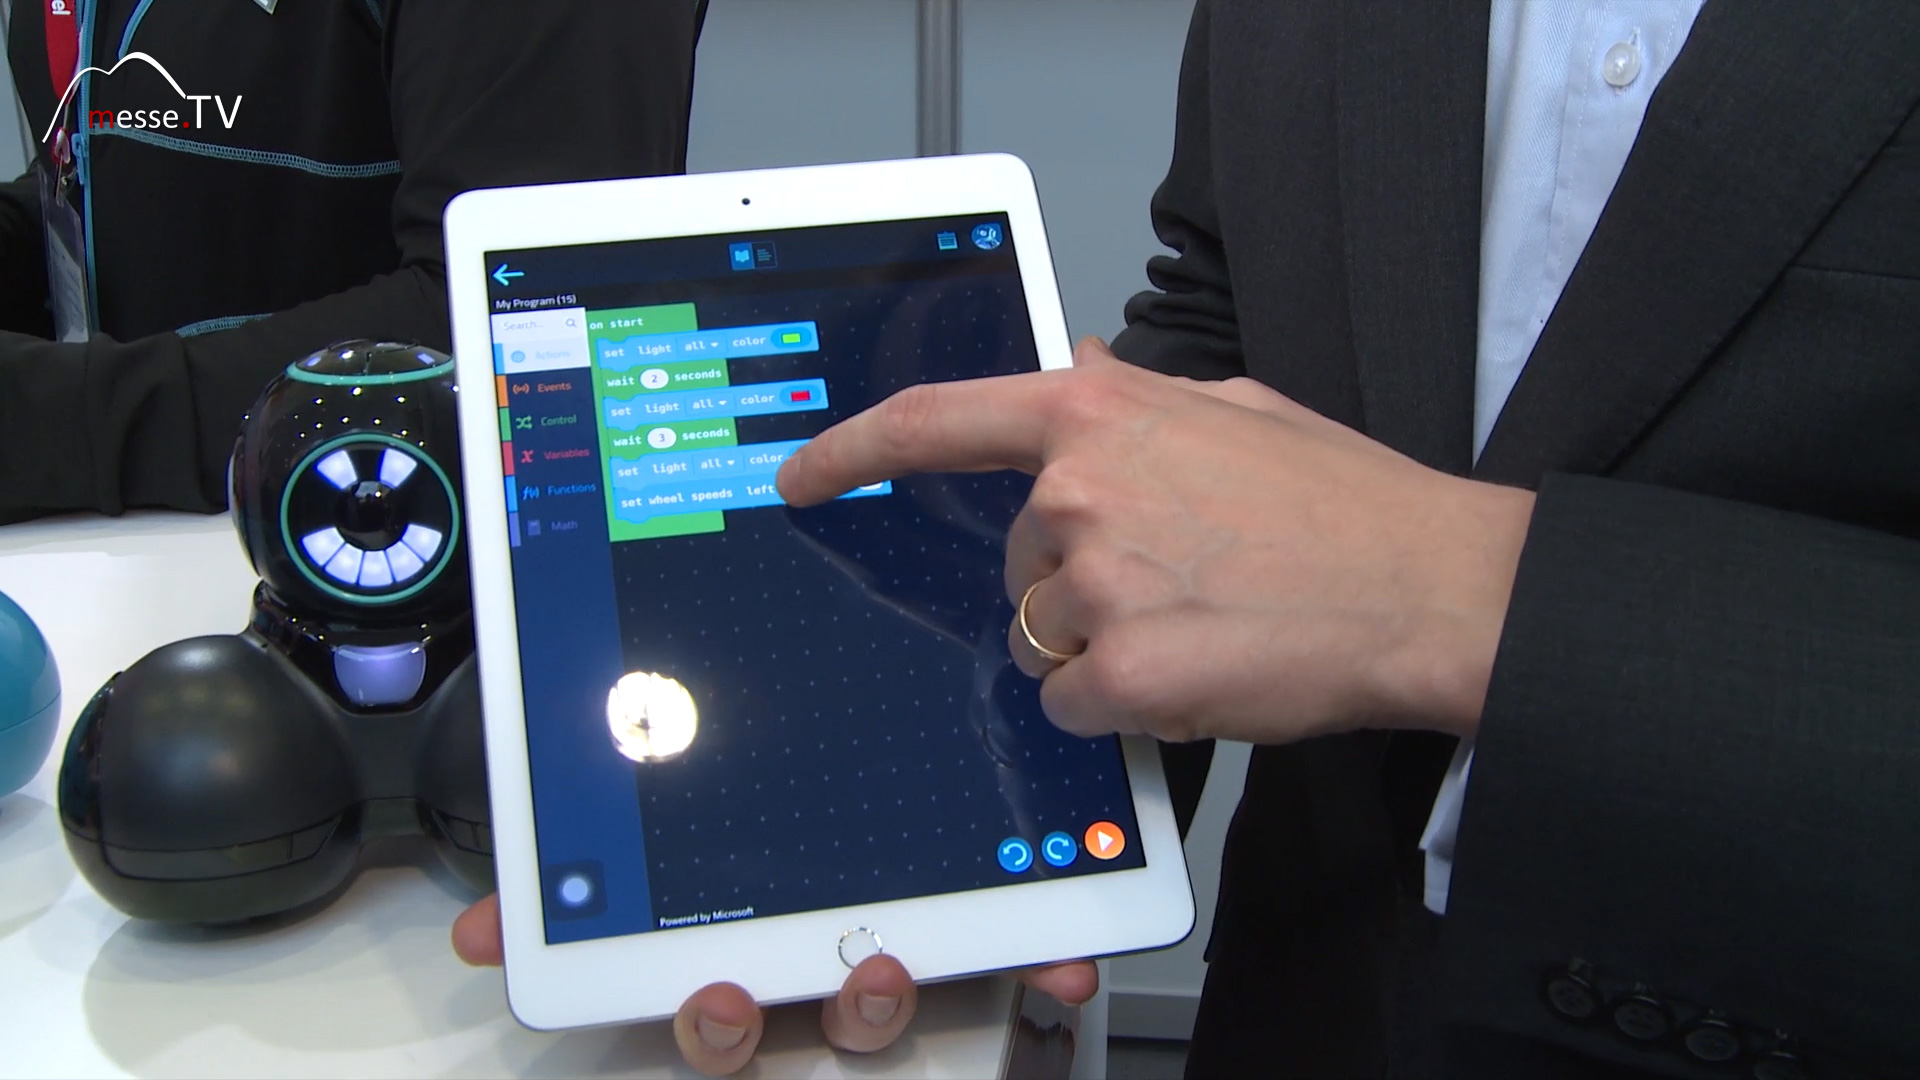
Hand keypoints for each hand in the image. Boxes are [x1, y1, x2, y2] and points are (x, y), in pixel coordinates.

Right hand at [451, 895, 1097, 1076]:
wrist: (886, 787)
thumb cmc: (767, 834)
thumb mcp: (653, 842)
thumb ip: (562, 889)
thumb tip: (478, 931)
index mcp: (737, 955)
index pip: (709, 1012)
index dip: (705, 1018)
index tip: (713, 995)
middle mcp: (806, 975)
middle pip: (786, 1026)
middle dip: (771, 1022)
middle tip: (754, 988)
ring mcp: (884, 964)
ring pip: (876, 1009)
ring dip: (876, 1000)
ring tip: (884, 961)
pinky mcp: (966, 938)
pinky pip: (1003, 965)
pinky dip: (1039, 965)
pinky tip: (1068, 960)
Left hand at [778, 339, 1535, 744]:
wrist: (1431, 587)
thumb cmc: (1347, 503)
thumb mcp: (1237, 405)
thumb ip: (1133, 390)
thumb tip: (1070, 356)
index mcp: (1099, 416)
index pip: (936, 420)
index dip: (851, 448)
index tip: (803, 473)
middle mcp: (1079, 493)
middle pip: (1013, 567)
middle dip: (1070, 587)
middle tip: (1176, 586)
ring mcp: (1099, 585)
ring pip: (1045, 644)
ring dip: (1105, 650)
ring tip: (1204, 626)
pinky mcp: (1126, 676)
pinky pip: (1077, 706)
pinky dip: (1126, 706)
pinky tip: (1202, 672)